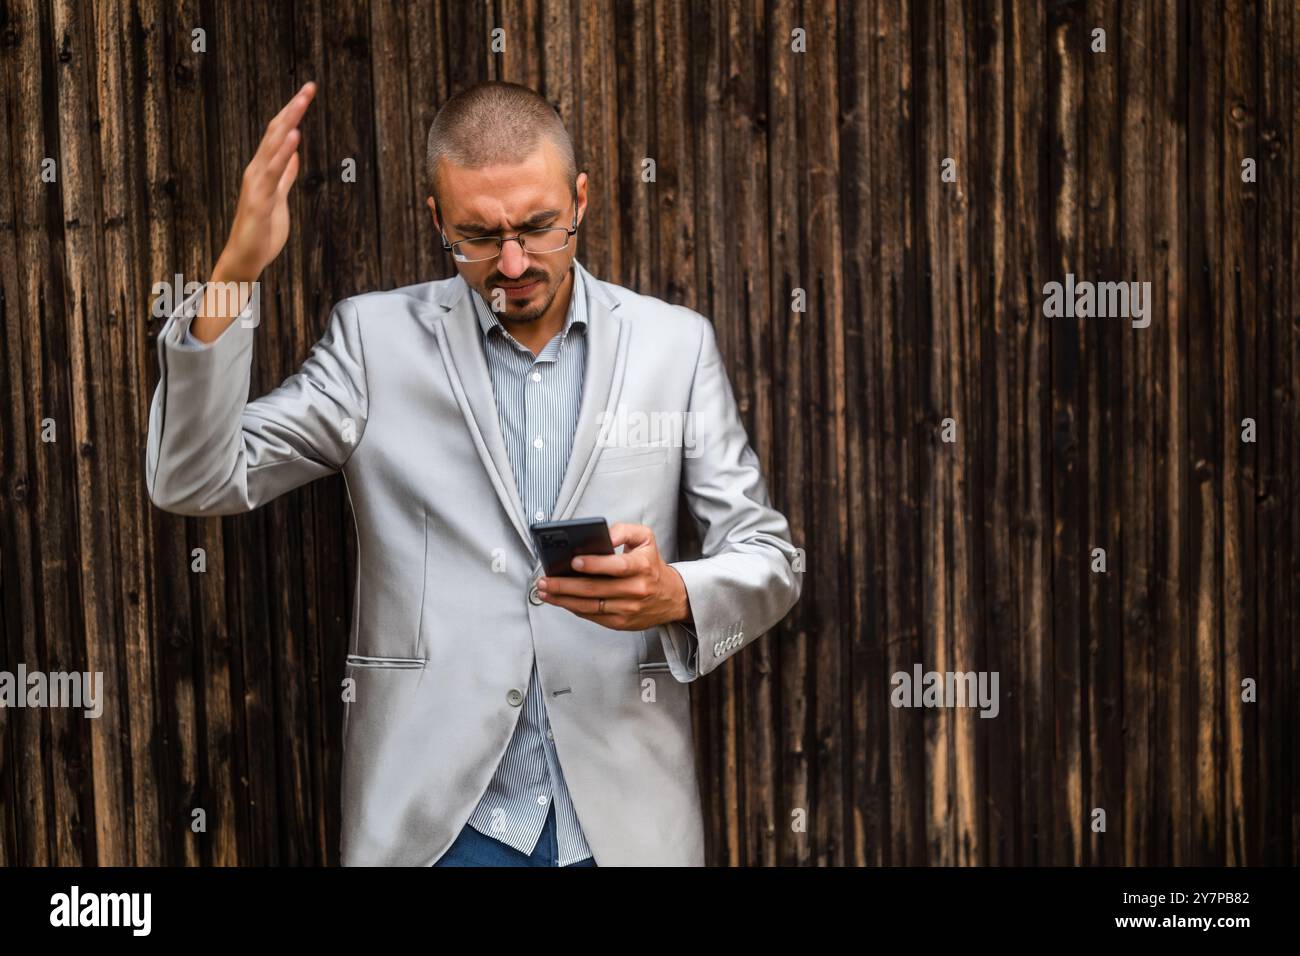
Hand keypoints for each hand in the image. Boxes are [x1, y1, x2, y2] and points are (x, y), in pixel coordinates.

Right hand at [194, 82, 315, 339]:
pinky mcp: (260, 201)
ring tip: (301, 103)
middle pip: (275, 133)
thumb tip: (295, 154)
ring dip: (288, 124)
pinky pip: (273, 174)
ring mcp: (257, 185)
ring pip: (272, 147)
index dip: (293, 113)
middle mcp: (257, 171)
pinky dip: (282, 154)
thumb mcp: (280, 198)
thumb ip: (286, 176)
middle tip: (309, 87)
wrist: (244, 260)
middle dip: (293, 109)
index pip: (279, 135)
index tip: (307, 93)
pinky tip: (293, 138)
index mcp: (264, 170)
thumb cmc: (261, 232)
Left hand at [537, 522, 691, 630]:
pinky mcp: (621, 622)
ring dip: (563, 599)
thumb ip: (623, 531)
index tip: (574, 561)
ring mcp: (628, 609)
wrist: (671, 597)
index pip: (617, 566)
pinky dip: (573, 608)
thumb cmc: (651, 565)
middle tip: (545, 579)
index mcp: (642, 566)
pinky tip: (560, 600)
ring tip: (545, 590)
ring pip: (589, 605)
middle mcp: (636, 589)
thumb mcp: (645, 539)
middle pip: (595, 589)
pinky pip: (592, 616)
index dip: (594, 564)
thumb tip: (602, 535)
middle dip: (565, 584)